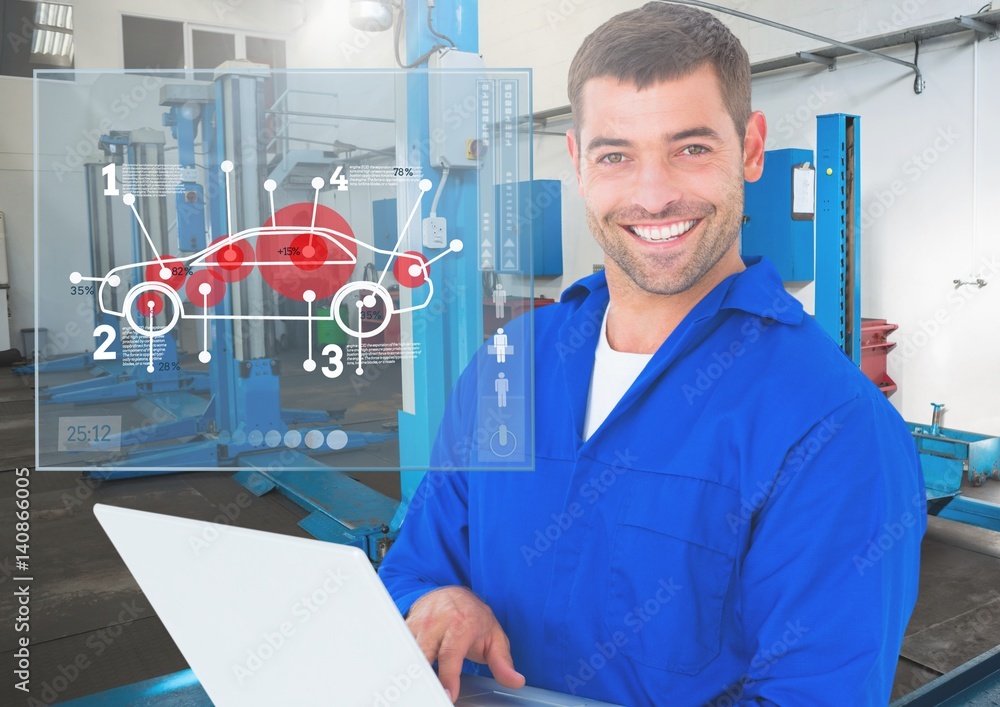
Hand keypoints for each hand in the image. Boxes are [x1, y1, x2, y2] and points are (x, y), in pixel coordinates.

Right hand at [406, 586, 525, 701]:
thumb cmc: (475, 619)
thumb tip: (516, 681)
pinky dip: (403, 660)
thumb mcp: (494, 638)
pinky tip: (408, 674)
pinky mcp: (407, 625)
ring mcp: (420, 621)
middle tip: (429, 695)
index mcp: (462, 623)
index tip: (448, 694)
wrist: (453, 594)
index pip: (450, 653)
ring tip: (417, 687)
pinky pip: (401, 645)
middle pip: (424, 651)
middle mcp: (438, 620)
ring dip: (411, 669)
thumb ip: (503, 663)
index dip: (448, 676)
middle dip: (424, 676)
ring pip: (409, 649)